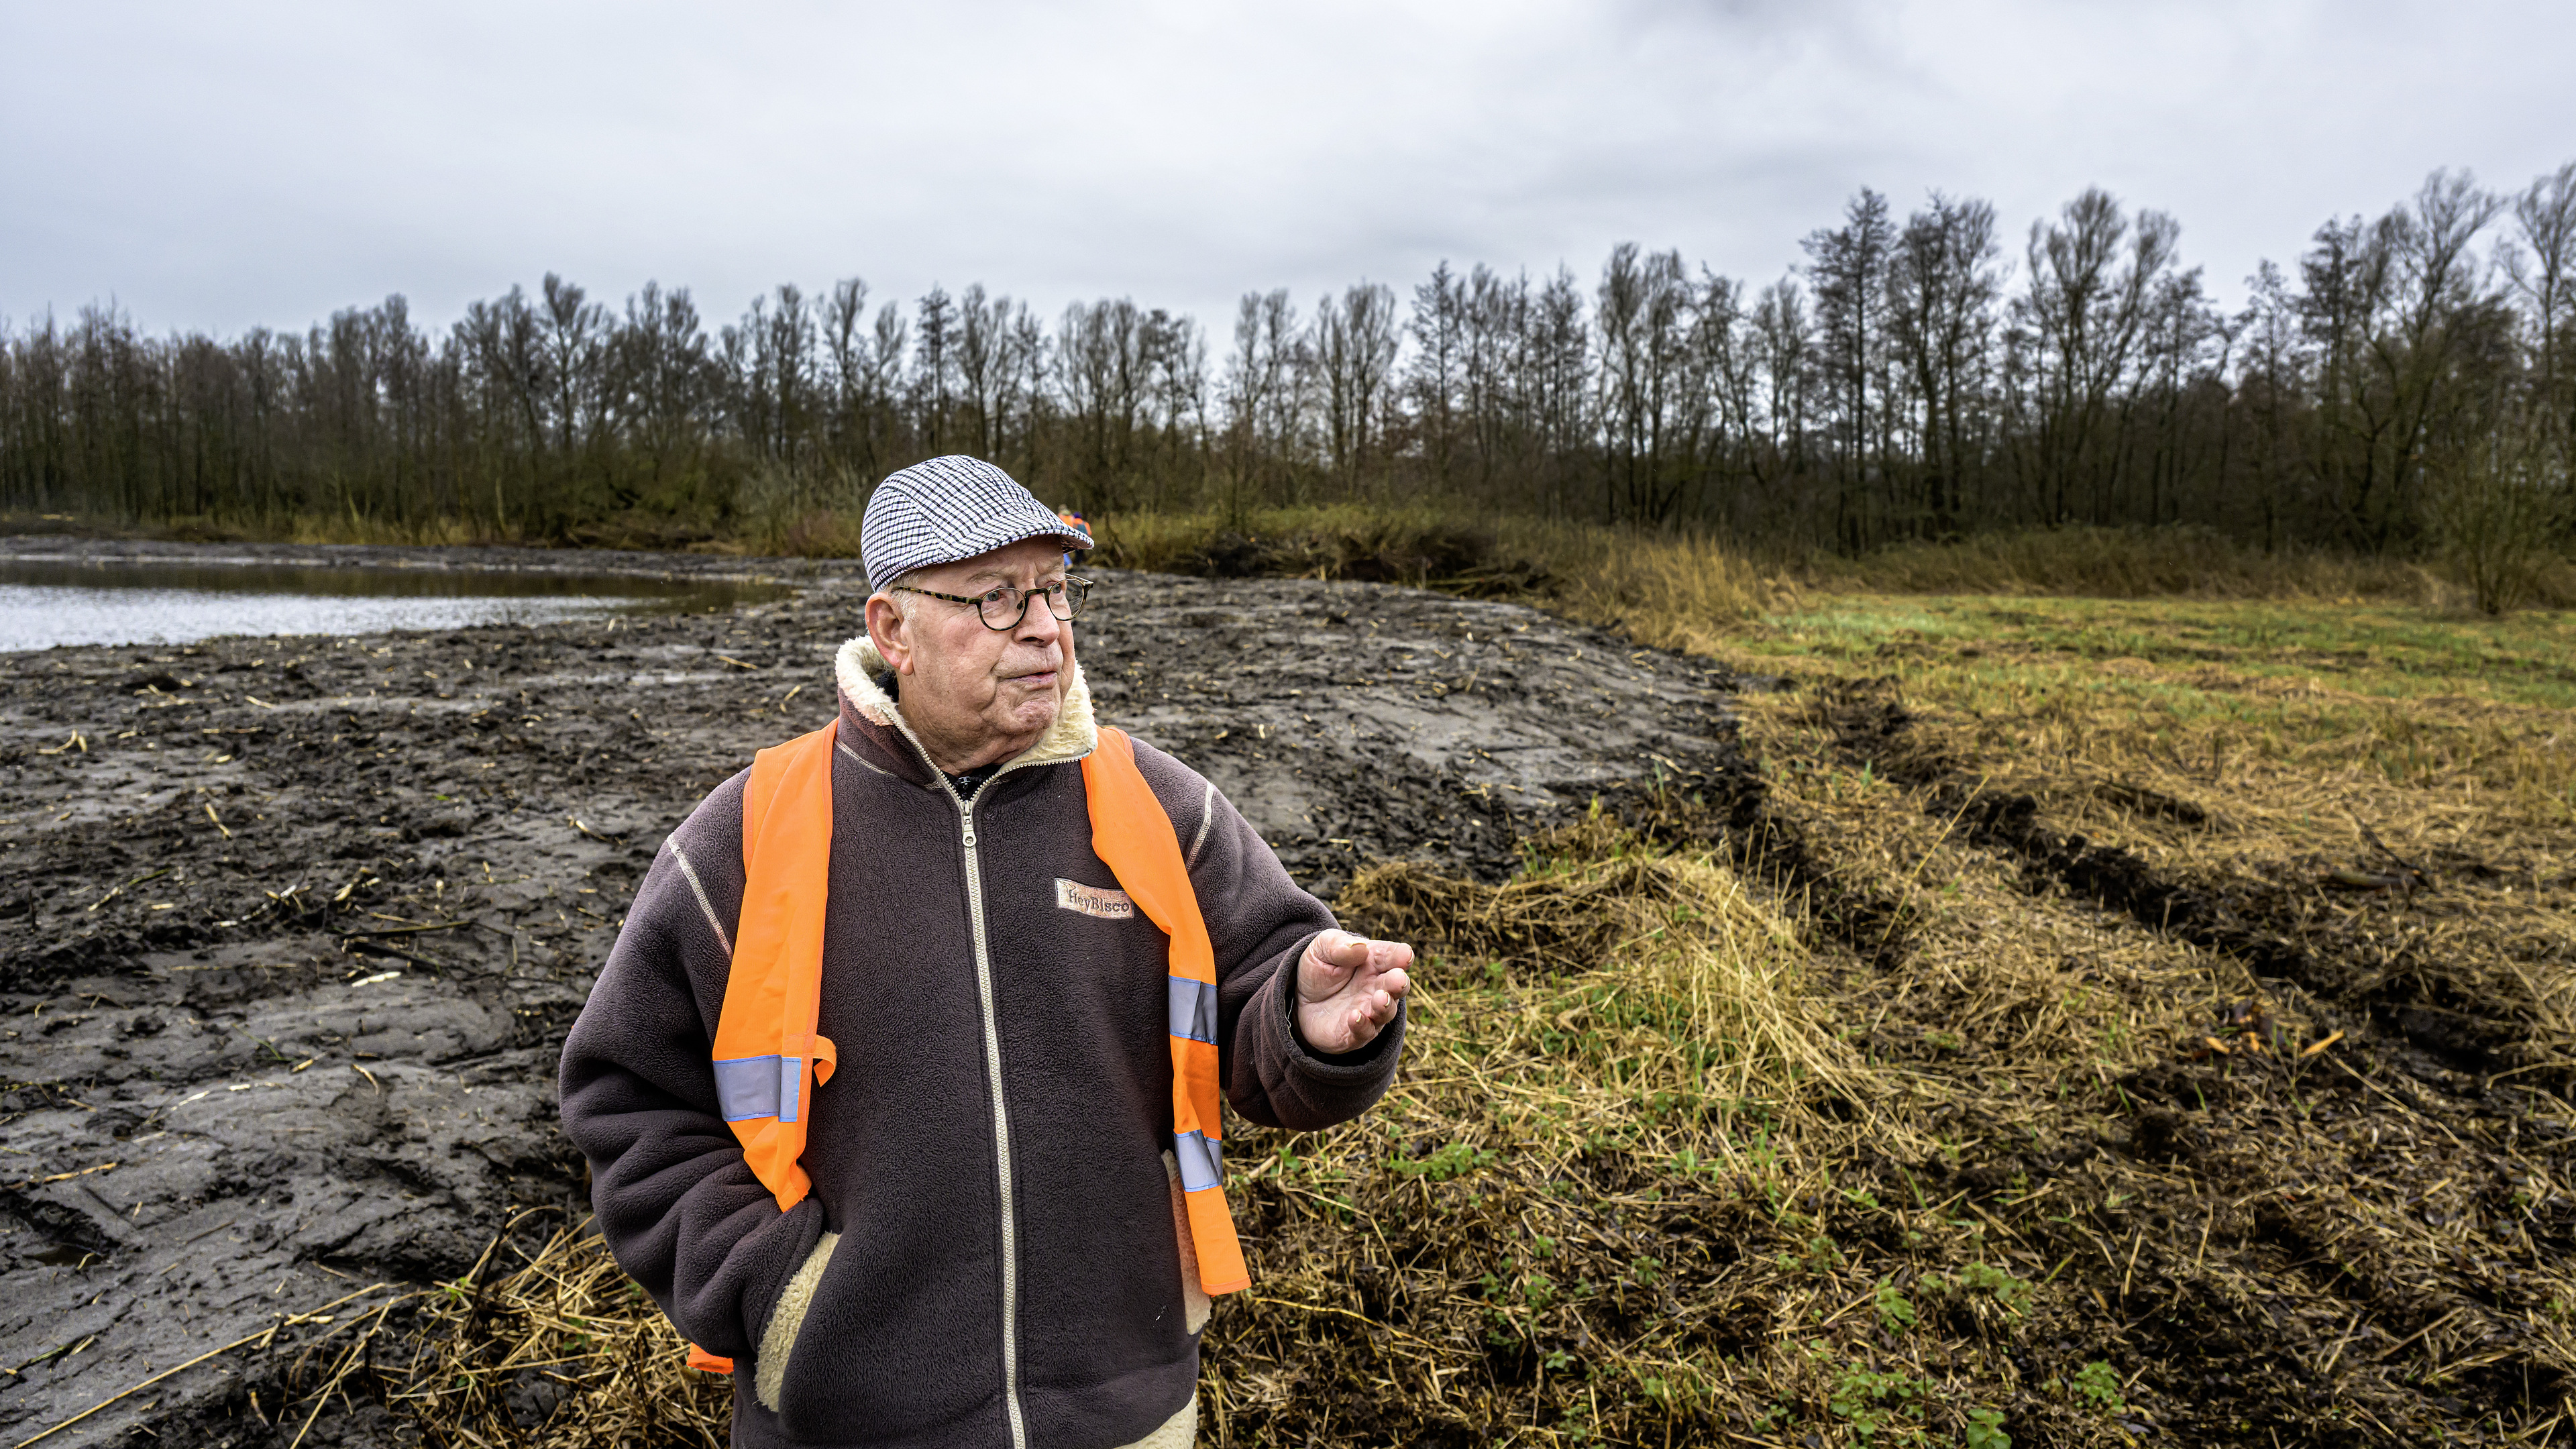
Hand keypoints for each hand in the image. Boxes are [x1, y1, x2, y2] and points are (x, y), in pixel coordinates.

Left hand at [1294, 930, 1412, 1053]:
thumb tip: (1361, 948)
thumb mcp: (1321, 949)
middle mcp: (1377, 987)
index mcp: (1373, 962)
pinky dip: (1362, 1026)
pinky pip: (1364, 1032)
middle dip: (1399, 983)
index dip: (1400, 955)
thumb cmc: (1318, 970)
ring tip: (1380, 999)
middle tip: (1398, 979)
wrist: (1299, 1001)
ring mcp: (1369, 1011)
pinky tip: (1355, 1016)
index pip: (1392, 956)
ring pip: (1386, 1012)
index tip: (1405, 955)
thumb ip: (1338, 946)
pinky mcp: (1355, 1033)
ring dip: (1385, 1006)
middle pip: (1396, 986)